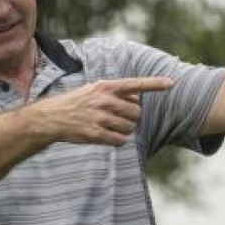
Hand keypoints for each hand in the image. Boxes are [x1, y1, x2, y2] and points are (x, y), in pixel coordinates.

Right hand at [36, 77, 173, 145]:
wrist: (51, 118)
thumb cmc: (77, 103)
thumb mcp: (94, 90)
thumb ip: (117, 93)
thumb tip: (137, 101)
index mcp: (106, 86)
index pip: (136, 84)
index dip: (155, 84)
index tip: (172, 83)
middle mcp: (105, 100)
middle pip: (137, 113)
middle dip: (132, 118)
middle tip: (117, 118)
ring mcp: (100, 117)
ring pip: (130, 128)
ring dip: (124, 131)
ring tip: (109, 127)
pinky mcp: (95, 134)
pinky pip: (120, 141)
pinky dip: (117, 141)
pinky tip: (105, 136)